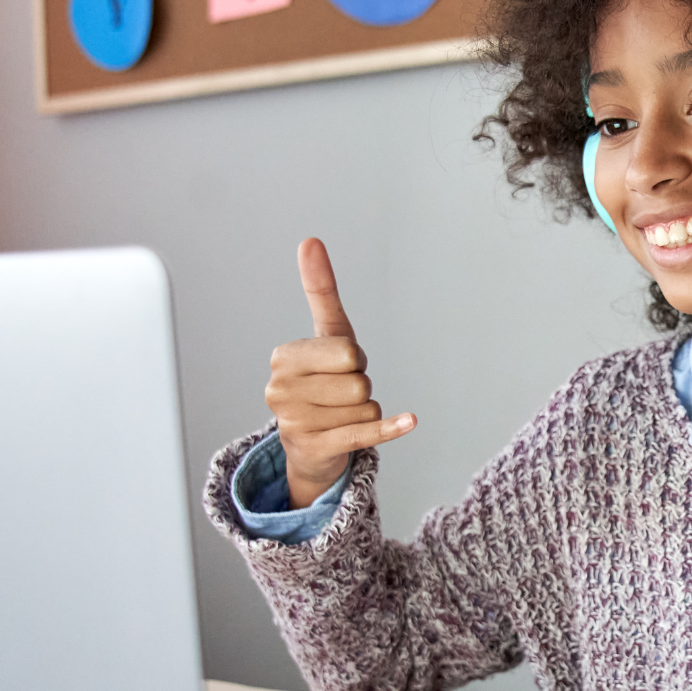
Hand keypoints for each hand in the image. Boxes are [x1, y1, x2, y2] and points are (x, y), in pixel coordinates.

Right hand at [264, 238, 416, 509]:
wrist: (310, 445)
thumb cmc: (322, 381)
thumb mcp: (326, 335)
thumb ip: (320, 290)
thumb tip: (310, 241)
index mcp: (283, 358)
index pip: (348, 351)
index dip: (354, 359)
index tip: (338, 367)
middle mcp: (281, 391)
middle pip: (359, 382)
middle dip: (360, 386)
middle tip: (340, 394)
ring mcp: (294, 423)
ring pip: (367, 407)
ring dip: (365, 411)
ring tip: (340, 414)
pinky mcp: (316, 449)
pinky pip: (365, 432)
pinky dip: (391, 428)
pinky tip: (410, 421)